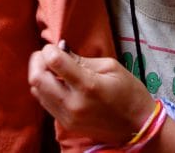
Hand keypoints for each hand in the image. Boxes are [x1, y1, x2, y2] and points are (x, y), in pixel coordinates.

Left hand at [28, 42, 155, 145]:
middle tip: (47, 54)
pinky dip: (45, 89)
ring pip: (36, 91)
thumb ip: (82, 59)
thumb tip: (60, 49)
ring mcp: (68, 117)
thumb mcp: (110, 67)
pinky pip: (44, 103)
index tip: (56, 46)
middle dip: (38, 61)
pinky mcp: (66, 124)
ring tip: (52, 68)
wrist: (138, 127)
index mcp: (88, 86)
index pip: (54, 62)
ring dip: (39, 75)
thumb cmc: (129, 93)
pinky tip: (56, 83)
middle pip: (37, 78)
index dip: (49, 49)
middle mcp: (73, 104)